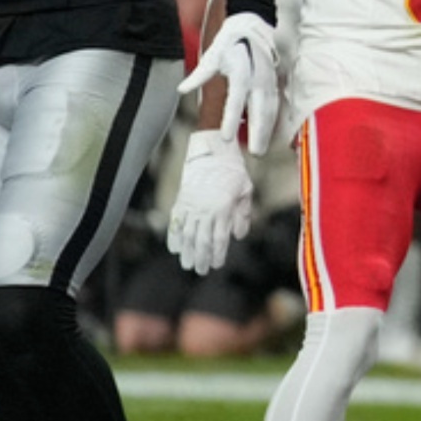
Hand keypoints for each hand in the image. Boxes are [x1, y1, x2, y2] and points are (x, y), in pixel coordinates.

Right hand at [166, 131, 252, 275]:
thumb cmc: (233, 171)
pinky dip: (174, 235)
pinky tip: (174, 247)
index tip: (216, 265)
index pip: (219, 238)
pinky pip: (176, 221)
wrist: (212, 150)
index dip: (217, 254)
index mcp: (223, 208)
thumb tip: (238, 235)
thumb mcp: (246, 190)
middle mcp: (205, 208)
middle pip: (201, 239)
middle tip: (200, 271)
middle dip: (200, 257)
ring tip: (186, 264)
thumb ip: (243, 214)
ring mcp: (192, 204)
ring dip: (186, 250)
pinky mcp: (182, 199)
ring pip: (187, 233)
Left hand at [178, 11, 279, 152]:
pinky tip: (269, 133)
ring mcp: (268, 81)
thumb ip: (199, 75)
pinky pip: (275, 105)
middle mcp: (257, 79)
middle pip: (259, 110)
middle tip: (255, 153)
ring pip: (270, 110)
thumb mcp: (211, 55)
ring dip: (267, 130)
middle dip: (258, 133)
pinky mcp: (274, 82)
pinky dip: (273, 120)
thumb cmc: (230, 42)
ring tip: (261, 148)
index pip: (235, 101)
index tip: (225, 138)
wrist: (252, 24)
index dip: (230, 120)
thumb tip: (182, 89)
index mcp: (240, 73)